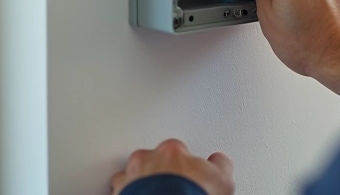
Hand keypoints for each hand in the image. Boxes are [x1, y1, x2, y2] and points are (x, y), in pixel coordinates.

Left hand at [111, 139, 233, 194]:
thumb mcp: (222, 180)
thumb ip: (220, 165)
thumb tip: (219, 162)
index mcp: (171, 151)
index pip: (176, 149)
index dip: (182, 163)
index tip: (186, 173)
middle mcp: (146, 161)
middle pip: (149, 159)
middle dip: (157, 170)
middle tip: (169, 185)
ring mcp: (128, 180)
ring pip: (127, 176)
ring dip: (136, 184)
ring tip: (148, 194)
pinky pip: (116, 193)